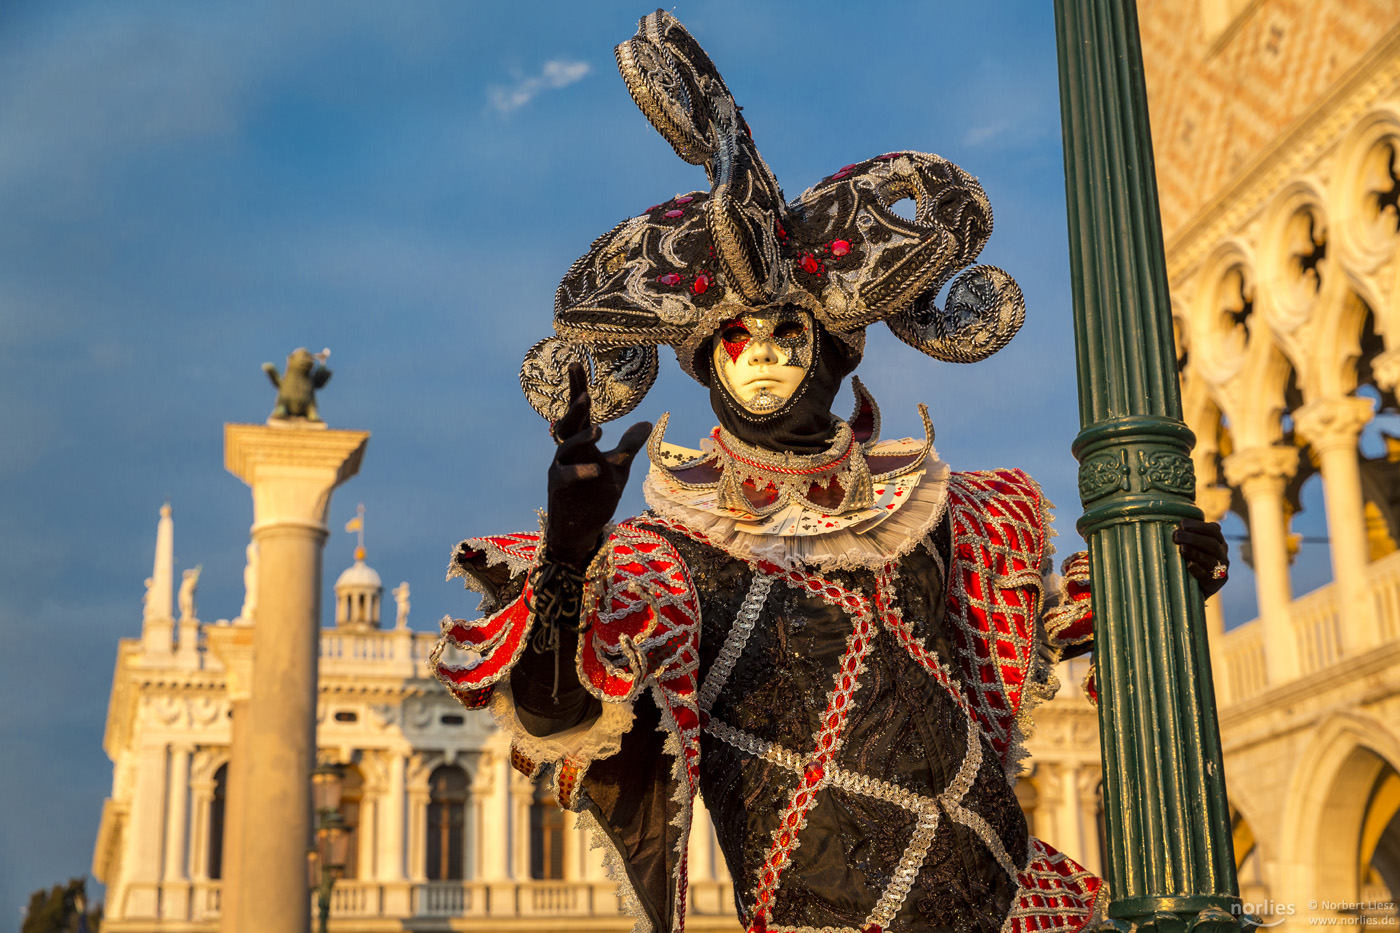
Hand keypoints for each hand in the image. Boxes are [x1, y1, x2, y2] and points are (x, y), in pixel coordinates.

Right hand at [545, 362, 651, 568]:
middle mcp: (568, 451)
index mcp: (582, 442)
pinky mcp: (558, 487)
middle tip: (583, 391)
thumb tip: (646, 422)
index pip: (581, 411)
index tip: (575, 363)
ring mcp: (560, 467)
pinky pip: (566, 475)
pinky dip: (580, 471)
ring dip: (580, 436)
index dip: (578, 387)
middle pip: (568, 422)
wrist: (581, 528)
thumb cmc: (597, 495)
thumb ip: (629, 444)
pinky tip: (596, 470)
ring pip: (566, 446)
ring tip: (599, 430)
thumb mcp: (619, 467)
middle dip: (575, 406)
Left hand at [1173, 518, 1229, 598]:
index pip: (1214, 531)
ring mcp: (1220, 572)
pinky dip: (1199, 572)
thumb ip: (1187, 533)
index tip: (1182, 523)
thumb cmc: (1187, 561)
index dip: (1199, 526)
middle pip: (1212, 545)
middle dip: (1194, 538)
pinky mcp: (1215, 587)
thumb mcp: (1189, 545)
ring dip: (1196, 553)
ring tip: (1181, 549)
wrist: (1190, 589)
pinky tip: (1189, 566)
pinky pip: (1209, 579)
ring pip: (1211, 561)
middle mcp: (1222, 556)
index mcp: (1218, 543)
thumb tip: (1176, 519)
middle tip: (1176, 536)